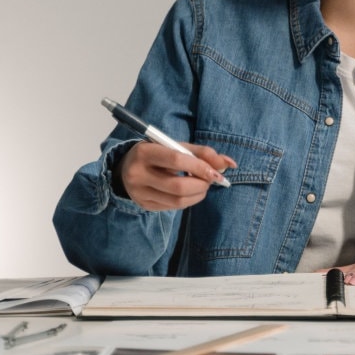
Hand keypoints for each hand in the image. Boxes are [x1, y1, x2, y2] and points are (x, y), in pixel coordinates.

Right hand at [118, 141, 235, 210]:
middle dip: (201, 184)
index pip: (177, 160)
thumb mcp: (174, 146)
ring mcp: (140, 192)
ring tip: (202, 186)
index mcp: (145, 152)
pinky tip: (189, 192)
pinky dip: (188, 201)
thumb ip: (202, 153)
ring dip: (198, 195)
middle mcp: (138, 174)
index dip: (200, 167)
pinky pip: (173, 207)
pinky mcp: (144, 205)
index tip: (217, 173)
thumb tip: (230, 164)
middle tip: (211, 180)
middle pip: (178, 186)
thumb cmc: (156, 154)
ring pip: (177, 201)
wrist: (125, 169)